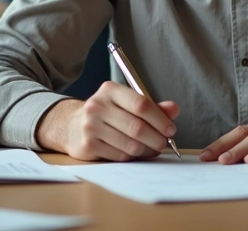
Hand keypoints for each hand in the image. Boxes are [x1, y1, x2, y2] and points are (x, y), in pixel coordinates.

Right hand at [37, 82, 179, 161]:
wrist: (72, 125)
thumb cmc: (108, 113)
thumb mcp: (127, 103)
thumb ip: (152, 106)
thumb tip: (174, 109)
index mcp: (110, 90)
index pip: (141, 104)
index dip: (160, 119)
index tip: (171, 129)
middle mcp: (97, 106)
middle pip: (136, 127)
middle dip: (156, 139)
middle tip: (164, 143)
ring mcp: (90, 127)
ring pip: (130, 145)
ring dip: (146, 150)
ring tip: (150, 149)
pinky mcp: (87, 146)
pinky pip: (120, 156)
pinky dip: (132, 157)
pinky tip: (133, 153)